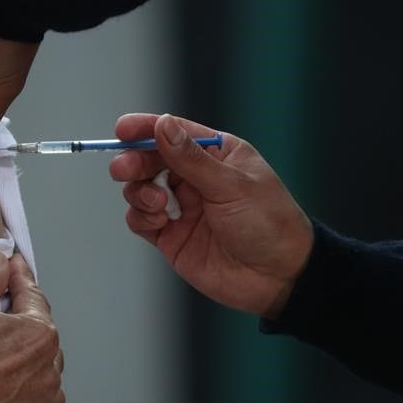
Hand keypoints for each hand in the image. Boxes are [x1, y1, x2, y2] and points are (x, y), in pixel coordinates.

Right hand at [0, 252, 64, 402]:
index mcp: (38, 335)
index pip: (33, 297)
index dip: (20, 279)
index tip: (12, 268)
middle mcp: (47, 371)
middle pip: (40, 335)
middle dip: (24, 320)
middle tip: (2, 310)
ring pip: (42, 369)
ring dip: (28, 357)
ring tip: (3, 350)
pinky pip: (37, 400)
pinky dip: (26, 388)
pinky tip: (4, 382)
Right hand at [109, 113, 313, 318]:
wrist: (279, 279)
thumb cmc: (269, 224)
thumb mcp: (232, 185)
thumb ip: (191, 158)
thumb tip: (163, 124)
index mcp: (216, 155)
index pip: (174, 133)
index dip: (146, 128)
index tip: (123, 130)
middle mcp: (195, 177)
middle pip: (150, 159)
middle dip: (134, 161)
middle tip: (124, 169)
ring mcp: (182, 207)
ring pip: (140, 188)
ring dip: (139, 192)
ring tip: (157, 204)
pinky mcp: (171, 236)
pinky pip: (141, 219)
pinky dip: (140, 217)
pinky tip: (158, 222)